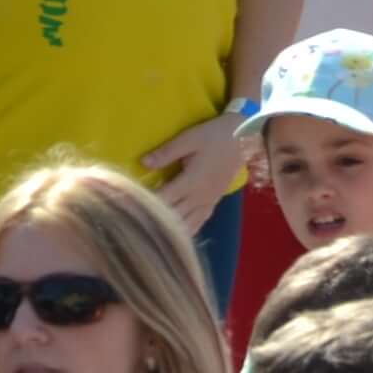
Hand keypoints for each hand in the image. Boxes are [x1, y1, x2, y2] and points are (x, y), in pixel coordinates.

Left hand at [141, 110, 248, 229]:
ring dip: (169, 229)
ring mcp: (207, 202)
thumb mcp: (189, 139)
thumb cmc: (214, 136)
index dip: (146, 204)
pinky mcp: (213, 203)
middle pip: (173, 215)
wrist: (243, 139)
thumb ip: (166, 152)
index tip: (129, 206)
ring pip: (186, 224)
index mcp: (191, 181)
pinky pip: (198, 223)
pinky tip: (175, 236)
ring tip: (151, 233)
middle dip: (154, 219)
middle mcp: (199, 197)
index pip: (163, 198)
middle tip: (134, 223)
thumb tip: (143, 163)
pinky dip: (186, 230)